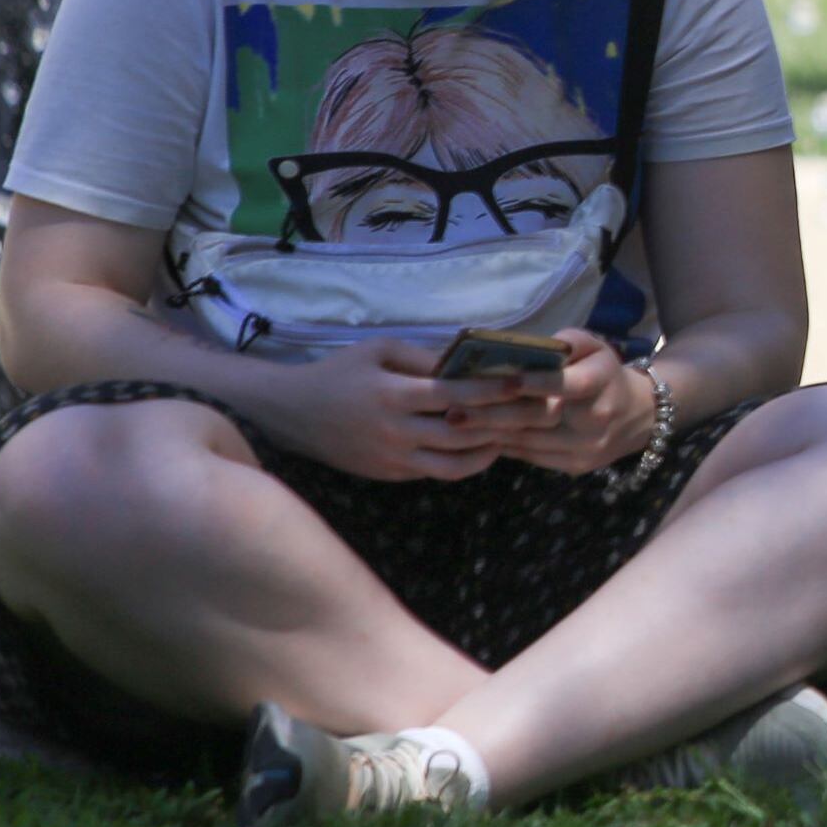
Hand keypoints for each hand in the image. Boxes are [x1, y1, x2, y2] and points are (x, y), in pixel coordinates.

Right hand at [247, 337, 530, 482]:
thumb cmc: (339, 372)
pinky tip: (481, 447)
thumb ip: (424, 358)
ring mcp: (393, 459)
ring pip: (453, 465)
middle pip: (462, 435)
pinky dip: (462, 462)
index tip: (523, 382)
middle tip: (535, 413)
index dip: (492, 391)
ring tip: (511, 435)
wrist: (292, 414)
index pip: (454, 396)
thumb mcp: (379, 351)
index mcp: (393, 395)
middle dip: (503, 424)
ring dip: (488, 452)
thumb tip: (468, 363)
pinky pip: (434, 473)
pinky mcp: (390, 476)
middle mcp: (395, 432)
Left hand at [472, 329, 656, 475]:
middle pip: (538, 419)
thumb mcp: (596, 348)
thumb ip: (567, 342)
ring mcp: (584, 449)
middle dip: (493, 415)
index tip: (502, 380)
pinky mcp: (574, 467)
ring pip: (528, 442)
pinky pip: (531, 457)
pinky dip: (502, 446)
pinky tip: (477, 438)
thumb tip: (527, 347)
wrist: (639, 417)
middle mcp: (595, 419)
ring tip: (455, 424)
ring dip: (489, 433)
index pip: (566, 385)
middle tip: (454, 411)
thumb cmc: (605, 374)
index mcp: (602, 383)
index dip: (535, 383)